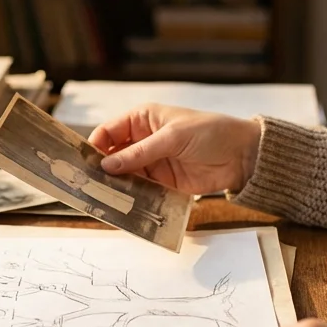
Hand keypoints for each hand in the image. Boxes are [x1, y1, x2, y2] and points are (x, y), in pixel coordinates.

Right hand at [90, 104, 261, 194]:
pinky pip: (141, 190)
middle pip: (113, 156)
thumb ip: (139, 153)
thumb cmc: (210, 133)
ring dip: (115, 187)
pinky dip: (132, 198)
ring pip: (124, 176)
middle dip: (102, 170)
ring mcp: (152, 163)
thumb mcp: (172, 138)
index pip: (109, 132)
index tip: (84, 164)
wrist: (242, 156)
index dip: (95, 146)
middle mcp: (143, 141)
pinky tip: (123, 206)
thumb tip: (107, 165)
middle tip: (88, 186)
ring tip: (103, 200)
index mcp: (143, 119)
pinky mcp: (162, 183)